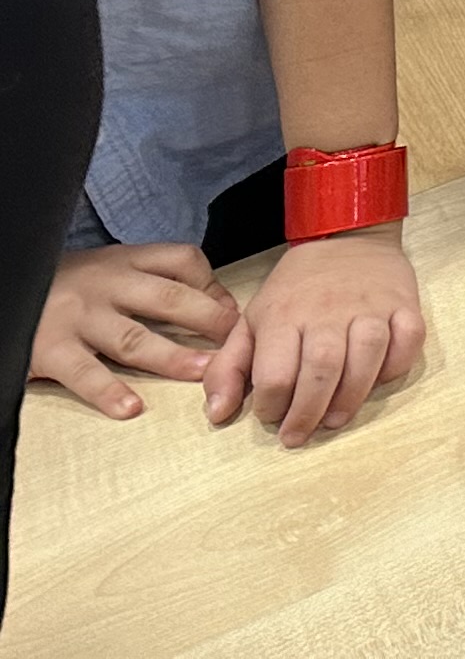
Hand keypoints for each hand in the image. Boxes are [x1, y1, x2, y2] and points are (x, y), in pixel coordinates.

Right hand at [27, 242, 238, 417]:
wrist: (12, 284)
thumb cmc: (71, 284)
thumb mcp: (113, 267)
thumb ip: (157, 278)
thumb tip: (218, 303)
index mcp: (127, 261)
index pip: (182, 260)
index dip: (214, 285)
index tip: (236, 312)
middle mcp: (107, 285)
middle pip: (169, 299)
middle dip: (209, 320)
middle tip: (239, 343)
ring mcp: (80, 318)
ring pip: (134, 338)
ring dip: (173, 357)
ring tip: (204, 373)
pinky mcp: (51, 350)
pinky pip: (84, 373)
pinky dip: (108, 392)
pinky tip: (131, 408)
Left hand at [203, 229, 423, 445]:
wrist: (345, 237)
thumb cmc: (295, 289)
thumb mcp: (251, 320)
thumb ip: (229, 368)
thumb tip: (218, 415)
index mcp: (284, 315)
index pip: (276, 373)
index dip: (270, 406)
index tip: (270, 414)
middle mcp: (328, 310)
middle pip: (323, 369)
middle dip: (309, 412)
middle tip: (298, 435)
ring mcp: (371, 305)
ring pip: (368, 355)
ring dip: (352, 396)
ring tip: (335, 419)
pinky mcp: (405, 302)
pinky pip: (409, 338)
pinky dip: (398, 364)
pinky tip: (379, 379)